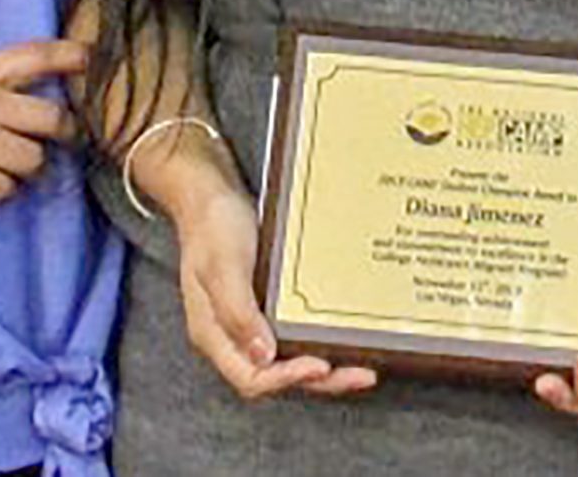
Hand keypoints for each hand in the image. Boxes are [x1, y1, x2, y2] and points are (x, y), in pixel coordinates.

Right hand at [0, 38, 85, 203]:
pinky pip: (3, 190)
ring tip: (7, 163)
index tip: (91, 58)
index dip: (70, 57)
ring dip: (26, 165)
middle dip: (58, 130)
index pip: (36, 57)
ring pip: (32, 160)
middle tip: (53, 137)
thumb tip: (15, 94)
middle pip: (51, 119)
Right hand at [170, 176, 376, 401]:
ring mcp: (253, 324)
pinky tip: (346, 333)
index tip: (320, 366)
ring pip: (291, 359)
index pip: (251, 378)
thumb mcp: (222, 266)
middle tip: (362, 375)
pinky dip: (320, 339)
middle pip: (277, 376)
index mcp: (215, 336)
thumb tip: (264, 356)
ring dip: (327, 367)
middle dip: (321, 380)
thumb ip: (237, 312)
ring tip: (365, 365)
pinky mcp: (269, 308)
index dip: (286, 379)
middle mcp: (235, 338)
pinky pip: (296, 334)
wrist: (212, 197)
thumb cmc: (213, 228)